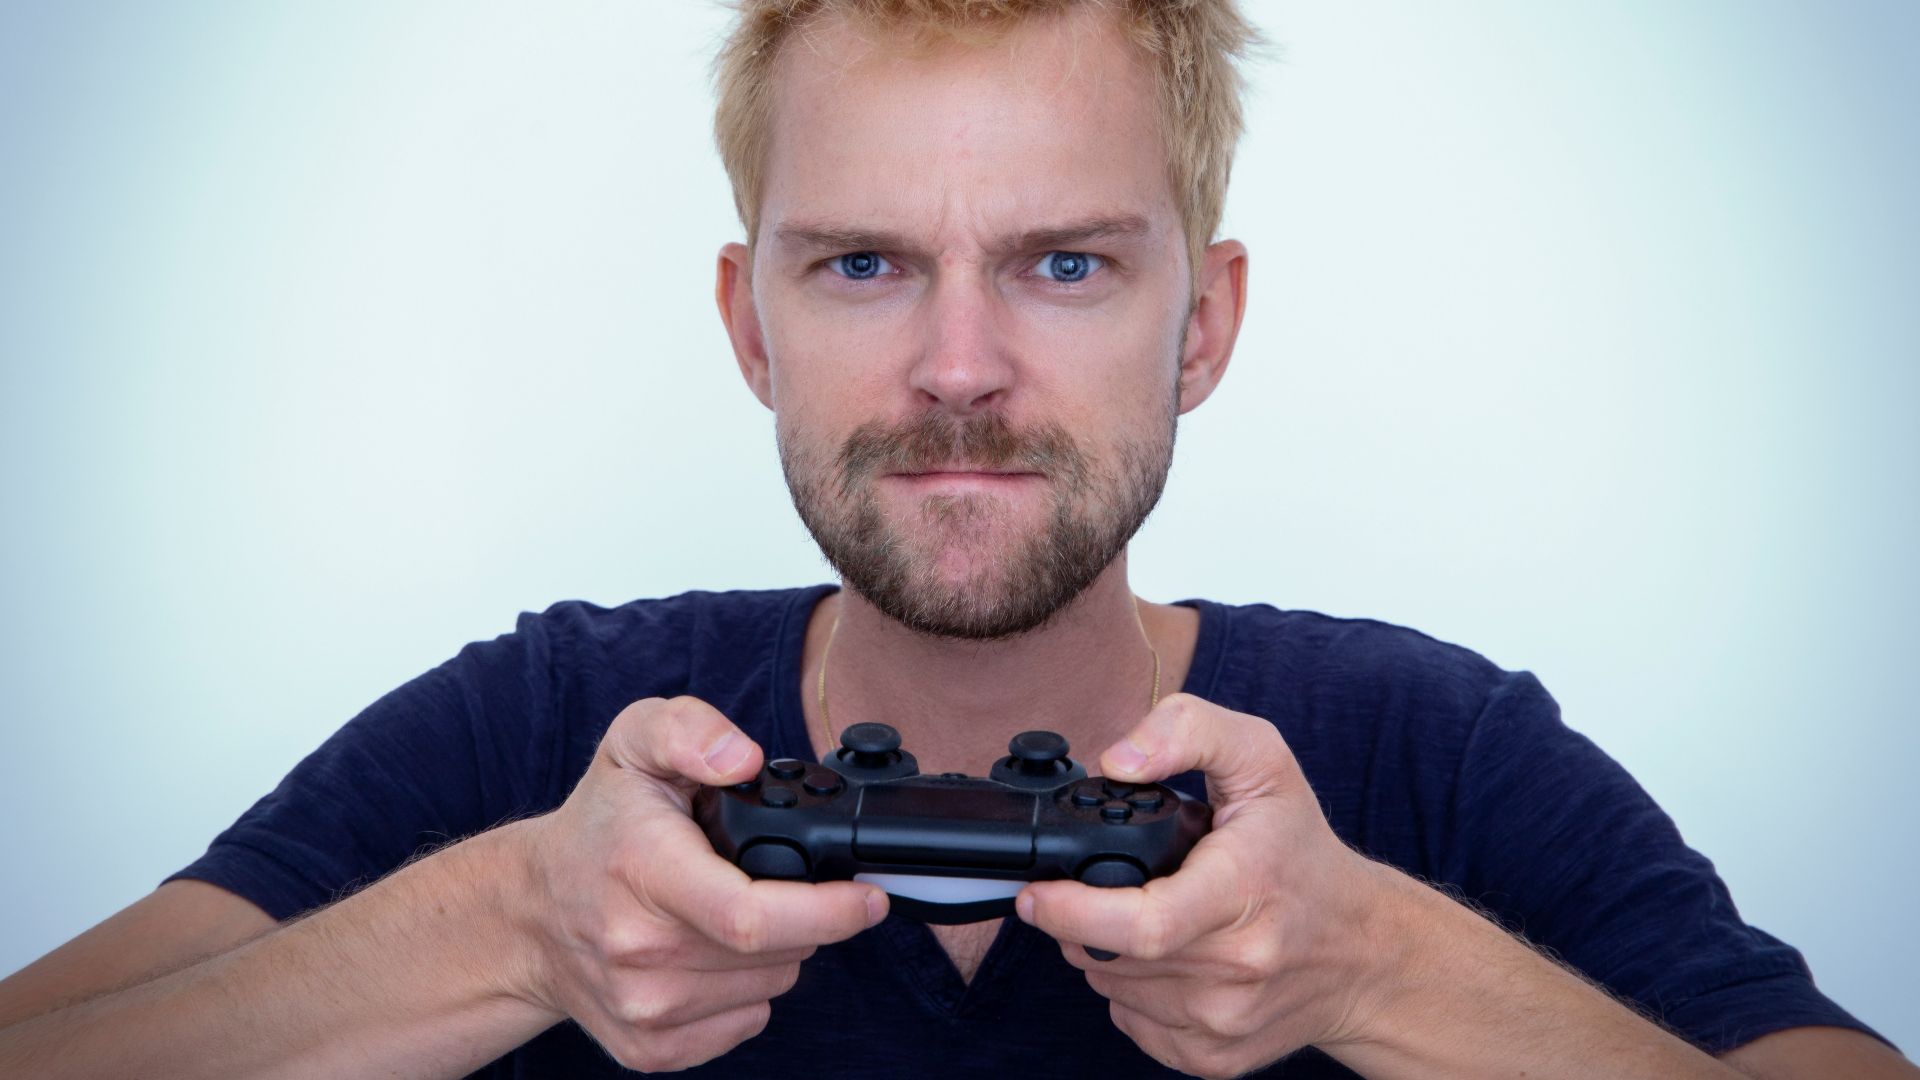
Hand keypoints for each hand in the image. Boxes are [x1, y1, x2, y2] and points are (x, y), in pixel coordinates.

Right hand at [514, 696, 887, 1071]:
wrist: (527, 915)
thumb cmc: (597, 827)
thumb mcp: (633, 743)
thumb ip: (688, 728)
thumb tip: (741, 756)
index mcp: (643, 872)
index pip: (751, 916)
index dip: (829, 911)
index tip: (868, 897)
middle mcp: (640, 951)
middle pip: (779, 951)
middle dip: (802, 913)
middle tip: (770, 877)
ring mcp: (644, 1008)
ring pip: (771, 986)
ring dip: (775, 951)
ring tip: (729, 908)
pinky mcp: (650, 1049)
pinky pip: (745, 1023)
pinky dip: (748, 990)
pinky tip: (712, 952)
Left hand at [1015, 693, 1395, 1078]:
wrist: (1365, 952)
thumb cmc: (1301, 853)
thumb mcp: (1262, 759)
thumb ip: (1187, 730)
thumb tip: (1117, 759)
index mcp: (1244, 890)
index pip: (1143, 924)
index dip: (1072, 912)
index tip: (1037, 893)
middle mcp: (1237, 966)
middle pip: (1110, 957)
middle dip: (1080, 920)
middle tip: (1098, 888)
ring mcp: (1224, 1019)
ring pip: (1112, 990)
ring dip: (1104, 953)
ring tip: (1146, 914)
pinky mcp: (1214, 1057)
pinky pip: (1132, 1022)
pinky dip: (1130, 990)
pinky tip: (1166, 957)